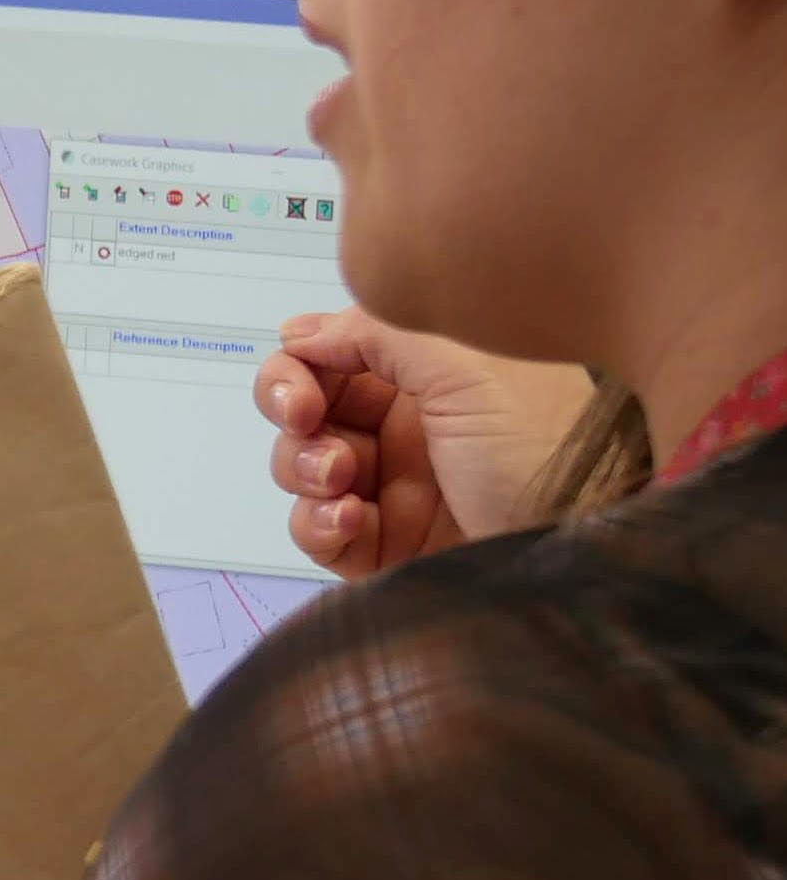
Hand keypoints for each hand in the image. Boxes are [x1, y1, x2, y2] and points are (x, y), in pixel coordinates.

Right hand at [256, 310, 592, 581]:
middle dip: (294, 418)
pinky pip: (318, 531)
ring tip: (341, 481)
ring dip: (304, 470)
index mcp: (428, 374)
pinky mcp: (385, 548)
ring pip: (303, 470)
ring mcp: (394, 489)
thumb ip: (378, 332)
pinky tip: (349, 520)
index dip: (298, 368)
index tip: (302, 392)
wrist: (585, 547)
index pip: (332, 356)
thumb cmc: (541, 449)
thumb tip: (298, 331)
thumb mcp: (468, 367)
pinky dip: (316, 524)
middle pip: (306, 411)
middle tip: (307, 427)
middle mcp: (407, 426)